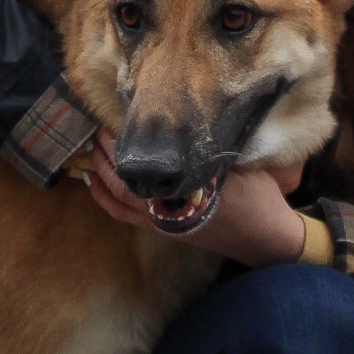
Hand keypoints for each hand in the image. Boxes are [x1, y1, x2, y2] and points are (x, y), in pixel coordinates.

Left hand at [81, 131, 306, 265]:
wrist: (264, 236)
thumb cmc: (257, 196)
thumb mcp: (240, 163)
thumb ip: (209, 148)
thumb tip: (185, 117)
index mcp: (187, 191)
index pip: (143, 167)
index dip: (123, 145)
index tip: (112, 120)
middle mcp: (168, 210)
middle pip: (122, 184)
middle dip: (105, 156)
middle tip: (94, 130)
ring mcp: (163, 223)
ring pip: (118, 202)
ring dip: (100, 175)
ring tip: (89, 152)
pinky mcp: (164, 229)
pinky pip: (124, 215)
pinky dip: (106, 198)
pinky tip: (95, 181)